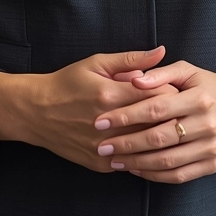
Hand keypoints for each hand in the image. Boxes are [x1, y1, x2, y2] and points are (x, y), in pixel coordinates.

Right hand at [0, 46, 178, 172]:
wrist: (36, 112)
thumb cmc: (67, 82)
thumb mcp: (96, 63)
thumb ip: (131, 59)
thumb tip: (161, 51)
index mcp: (110, 94)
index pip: (158, 96)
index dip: (172, 92)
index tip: (176, 88)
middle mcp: (108, 124)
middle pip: (156, 123)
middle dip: (172, 116)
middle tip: (179, 109)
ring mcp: (104, 147)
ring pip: (147, 147)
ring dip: (161, 138)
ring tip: (168, 127)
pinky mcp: (100, 163)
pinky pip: (132, 163)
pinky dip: (144, 155)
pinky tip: (150, 146)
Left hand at [92, 61, 215, 182]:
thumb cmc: (212, 86)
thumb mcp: (190, 71)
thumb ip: (161, 73)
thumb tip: (134, 80)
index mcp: (198, 97)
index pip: (155, 108)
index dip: (126, 115)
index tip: (102, 120)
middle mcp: (206, 124)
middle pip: (158, 138)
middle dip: (126, 143)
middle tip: (102, 145)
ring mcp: (211, 147)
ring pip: (167, 161)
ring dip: (136, 163)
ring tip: (114, 160)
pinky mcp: (213, 164)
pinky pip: (180, 175)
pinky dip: (155, 175)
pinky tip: (137, 170)